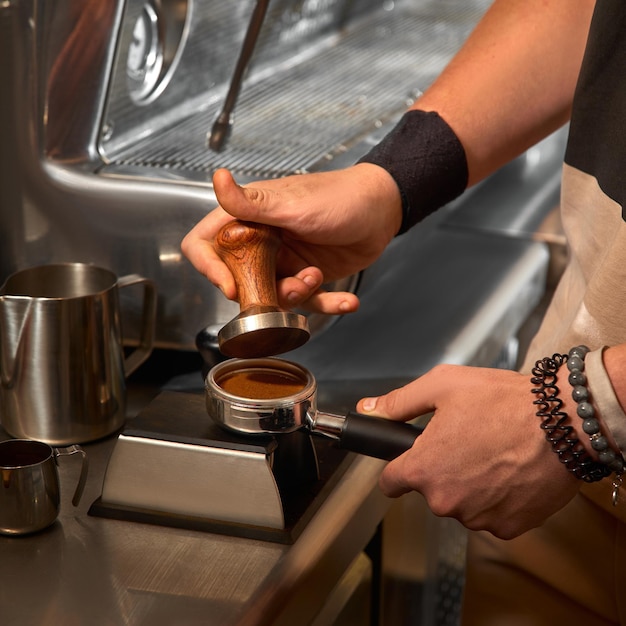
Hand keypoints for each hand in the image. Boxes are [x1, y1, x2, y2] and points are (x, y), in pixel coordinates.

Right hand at [181, 165, 401, 313]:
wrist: (383, 208)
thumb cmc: (340, 197)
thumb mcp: (293, 205)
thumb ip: (252, 204)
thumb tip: (217, 179)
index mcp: (248, 219)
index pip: (205, 244)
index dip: (209, 268)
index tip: (231, 286)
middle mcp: (261, 241)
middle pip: (239, 279)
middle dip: (262, 291)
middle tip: (291, 284)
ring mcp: (284, 261)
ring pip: (273, 295)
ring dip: (296, 295)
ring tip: (317, 277)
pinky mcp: (307, 275)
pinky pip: (308, 300)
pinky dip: (327, 304)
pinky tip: (346, 301)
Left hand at [357, 364, 580, 538]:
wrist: (562, 423)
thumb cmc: (502, 401)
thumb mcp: (442, 386)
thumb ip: (400, 403)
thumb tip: (370, 410)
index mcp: (424, 468)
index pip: (389, 483)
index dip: (397, 469)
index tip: (407, 462)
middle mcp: (445, 500)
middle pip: (429, 490)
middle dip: (441, 469)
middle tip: (465, 442)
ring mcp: (478, 517)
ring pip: (460, 503)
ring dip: (470, 484)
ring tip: (491, 453)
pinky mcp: (508, 527)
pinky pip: (490, 514)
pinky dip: (496, 497)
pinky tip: (509, 471)